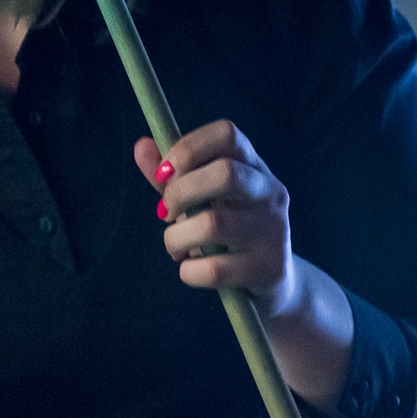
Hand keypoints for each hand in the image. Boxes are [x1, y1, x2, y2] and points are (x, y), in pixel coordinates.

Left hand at [135, 121, 354, 408]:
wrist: (273, 283)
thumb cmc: (229, 233)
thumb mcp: (201, 200)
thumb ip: (172, 176)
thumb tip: (142, 145)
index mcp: (253, 167)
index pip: (227, 134)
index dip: (187, 148)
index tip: (163, 173)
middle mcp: (270, 193)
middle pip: (225, 173)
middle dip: (180, 193)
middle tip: (167, 213)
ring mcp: (274, 231)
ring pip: (213, 224)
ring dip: (176, 238)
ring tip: (175, 246)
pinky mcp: (269, 269)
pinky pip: (214, 269)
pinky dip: (188, 271)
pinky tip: (191, 269)